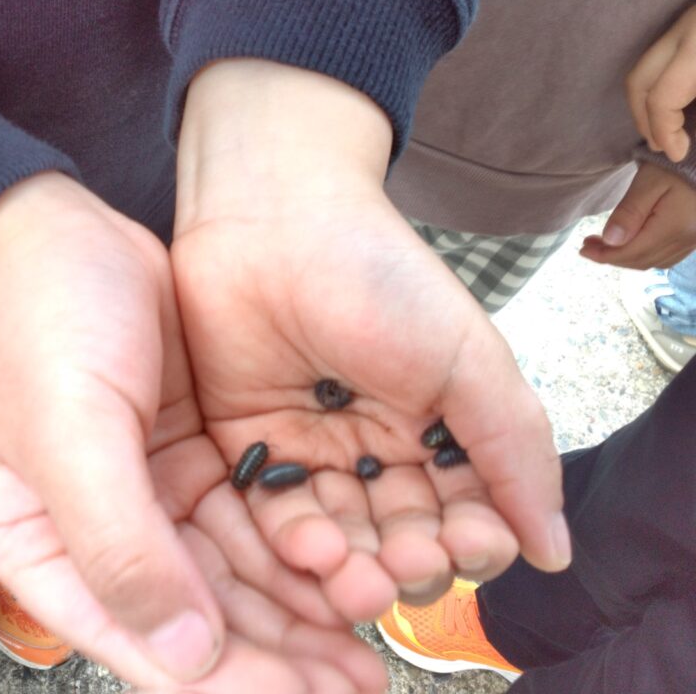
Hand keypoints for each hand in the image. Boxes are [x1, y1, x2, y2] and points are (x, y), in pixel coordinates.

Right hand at [0, 172, 386, 692]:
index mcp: (41, 550)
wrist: (55, 230)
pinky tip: (347, 572)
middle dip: (279, 658)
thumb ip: (120, 548)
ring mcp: (147, 496)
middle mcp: (96, 536)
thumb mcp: (65, 434)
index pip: (140, 641)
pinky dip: (296, 550)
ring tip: (371, 645)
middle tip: (361, 683)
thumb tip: (188, 656)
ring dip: (298, 613)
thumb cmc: (35, 324)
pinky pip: (248, 521)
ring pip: (232, 578)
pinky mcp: (189, 458)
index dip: (229, 683)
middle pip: (195, 621)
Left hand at [174, 61, 570, 619]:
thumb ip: (514, 447)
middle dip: (408, 563)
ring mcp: (310, 455)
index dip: (472, 541)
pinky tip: (311, 557)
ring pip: (338, 540)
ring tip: (356, 582)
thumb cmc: (380, 276)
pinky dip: (294, 546)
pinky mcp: (248, 451)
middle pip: (399, 540)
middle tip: (405, 565)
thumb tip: (553, 550)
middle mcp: (375, 453)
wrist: (272, 219)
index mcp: (436, 432)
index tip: (471, 543)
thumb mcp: (466, 357)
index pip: (464, 515)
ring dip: (353, 570)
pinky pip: (272, 518)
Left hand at [580, 162, 695, 268]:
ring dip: (627, 257)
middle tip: (589, 246)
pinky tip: (633, 244)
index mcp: (672, 229)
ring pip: (654, 261)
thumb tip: (610, 241)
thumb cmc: (678, 164)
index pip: (631, 252)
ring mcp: (694, 241)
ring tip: (605, 245)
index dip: (604, 255)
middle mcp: (686, 241)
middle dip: (611, 257)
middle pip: (641, 260)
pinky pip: (668, 256)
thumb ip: (629, 212)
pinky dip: (646, 254)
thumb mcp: (649, 182)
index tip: (582, 250)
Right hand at [627, 5, 695, 161]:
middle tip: (659, 143)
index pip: (661, 96)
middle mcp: (687, 27)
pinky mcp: (693, 16)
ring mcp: (688, 18)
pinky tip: (677, 97)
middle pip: (639, 78)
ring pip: (647, 63)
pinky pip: (666, 52)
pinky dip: (662, 79)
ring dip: (647, 99)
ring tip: (662, 125)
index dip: (664, 132)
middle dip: (642, 118)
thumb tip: (684, 145)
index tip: (678, 153)